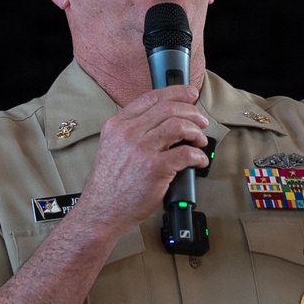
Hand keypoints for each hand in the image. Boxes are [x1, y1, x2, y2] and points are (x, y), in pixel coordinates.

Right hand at [76, 84, 209, 230]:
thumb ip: (132, 131)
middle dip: (192, 112)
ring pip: (179, 126)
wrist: (101, 210)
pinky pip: (186, 153)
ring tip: (200, 140)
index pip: (152, 98)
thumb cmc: (109, 184)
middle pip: (169, 108)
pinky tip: (198, 161)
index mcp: (117, 125)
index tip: (189, 94)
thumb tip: (163, 122)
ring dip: (196, 131)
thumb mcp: (112, 146)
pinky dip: (198, 156)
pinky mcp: (155, 169)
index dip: (176, 92)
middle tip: (201, 121)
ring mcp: (142, 150)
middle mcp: (128, 133)